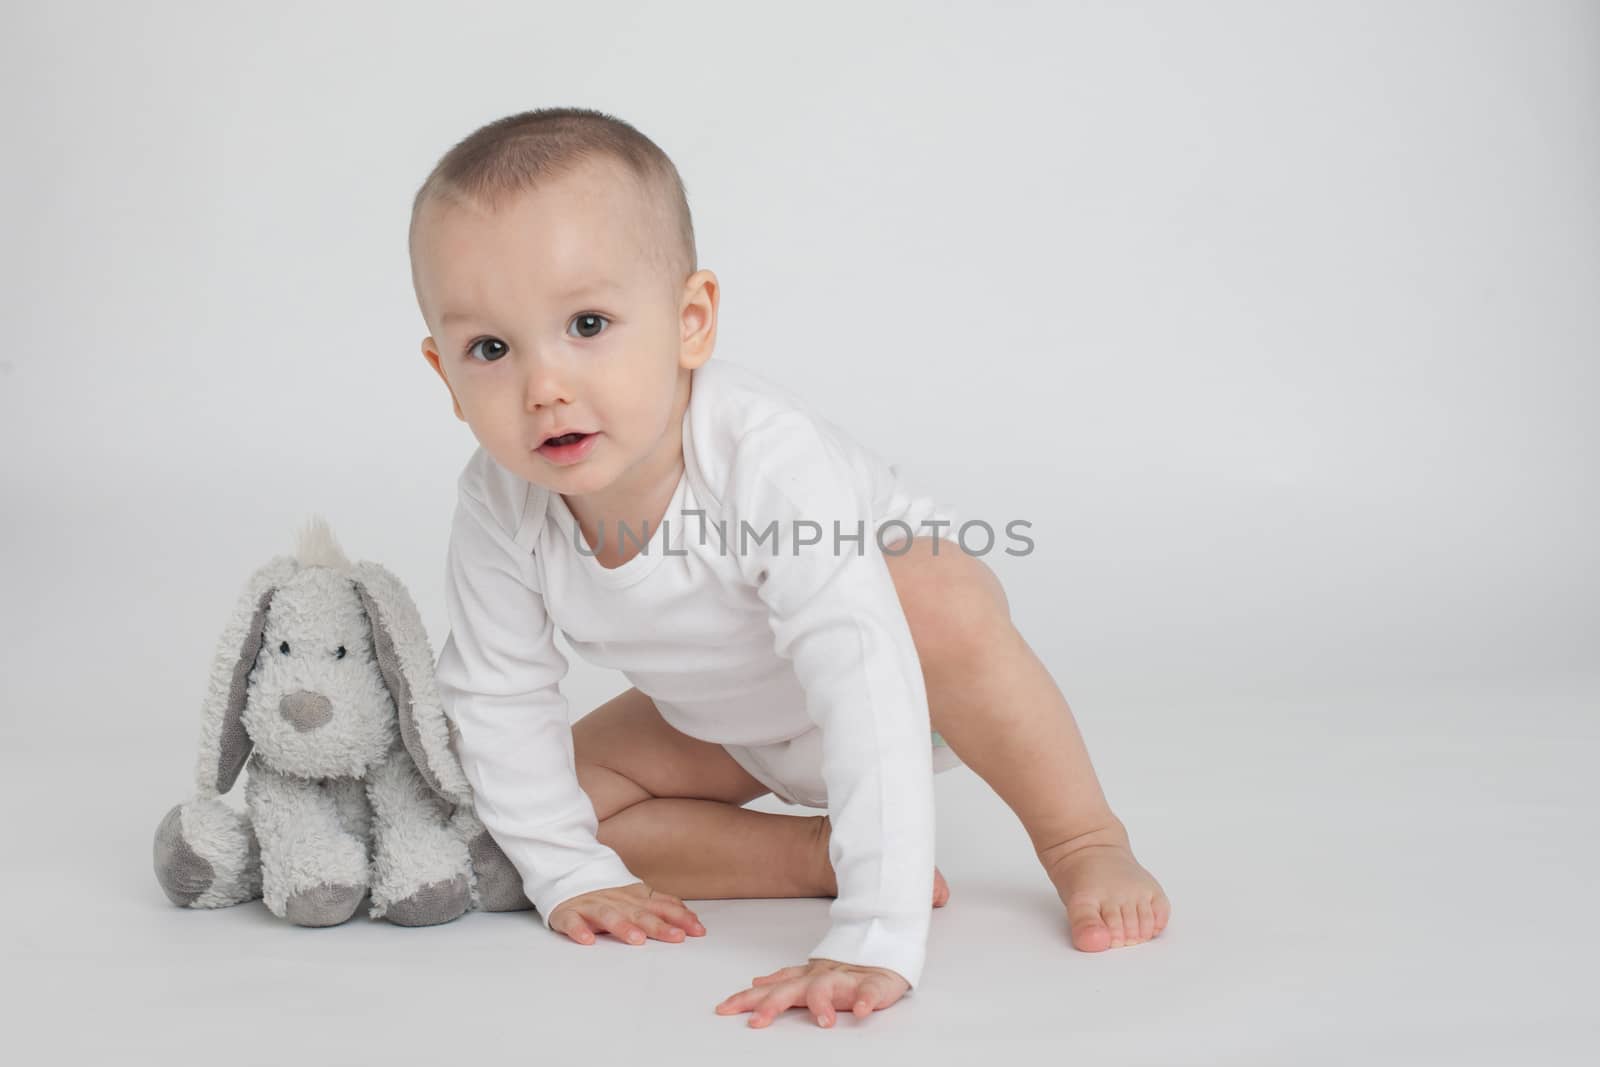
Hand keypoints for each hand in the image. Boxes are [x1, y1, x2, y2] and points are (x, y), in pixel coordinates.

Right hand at [545, 881, 705, 945]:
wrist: (566, 871)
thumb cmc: (606, 893)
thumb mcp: (636, 896)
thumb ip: (662, 906)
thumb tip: (693, 918)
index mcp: (633, 897)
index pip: (660, 906)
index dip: (680, 917)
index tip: (698, 930)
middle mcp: (615, 900)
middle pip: (638, 913)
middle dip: (658, 926)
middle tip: (676, 937)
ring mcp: (591, 905)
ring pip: (608, 916)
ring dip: (623, 927)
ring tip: (637, 939)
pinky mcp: (568, 913)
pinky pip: (572, 921)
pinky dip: (579, 930)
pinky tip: (587, 940)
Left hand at [714, 958, 909, 1027]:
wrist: (882, 948)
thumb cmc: (845, 969)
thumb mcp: (809, 975)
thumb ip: (783, 981)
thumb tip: (755, 983)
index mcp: (805, 979)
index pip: (770, 989)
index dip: (746, 999)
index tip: (723, 1009)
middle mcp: (820, 978)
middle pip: (791, 990)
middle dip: (772, 1005)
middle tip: (757, 1022)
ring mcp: (846, 979)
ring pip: (829, 988)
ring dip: (823, 1003)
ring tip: (824, 1021)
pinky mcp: (874, 983)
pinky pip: (870, 991)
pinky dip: (866, 1000)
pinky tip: (862, 1011)